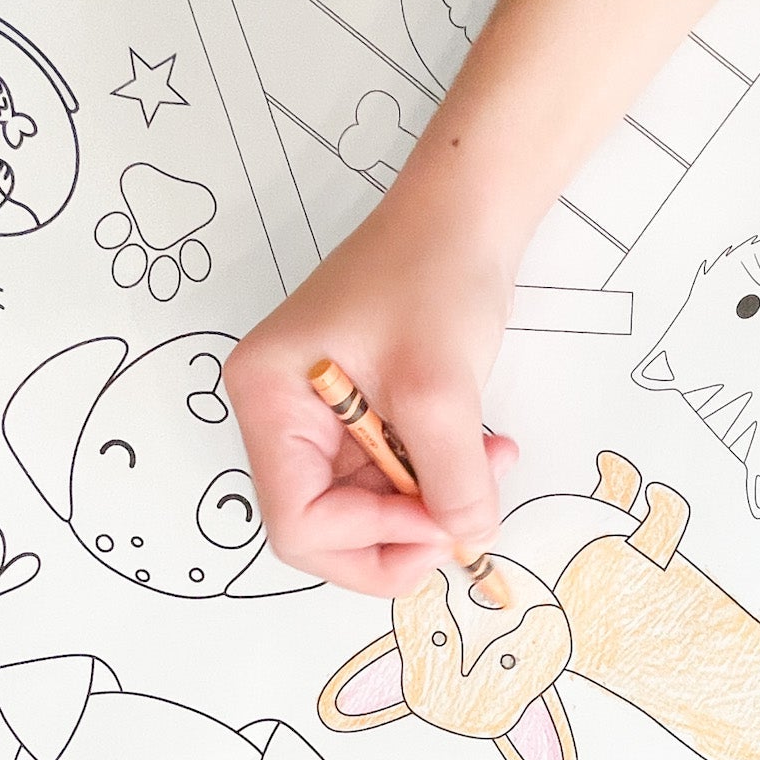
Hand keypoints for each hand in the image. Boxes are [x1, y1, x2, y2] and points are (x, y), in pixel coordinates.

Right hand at [224, 178, 522, 596]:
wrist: (462, 216)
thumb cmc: (432, 272)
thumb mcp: (442, 388)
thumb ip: (451, 480)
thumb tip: (466, 538)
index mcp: (270, 400)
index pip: (298, 521)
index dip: (369, 542)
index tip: (436, 524)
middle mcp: (284, 414)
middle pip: (329, 527)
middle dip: (402, 532)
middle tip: (463, 520)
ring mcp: (323, 417)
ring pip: (371, 508)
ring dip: (434, 503)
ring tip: (490, 462)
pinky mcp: (363, 415)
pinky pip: (395, 477)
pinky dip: (441, 478)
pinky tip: (486, 451)